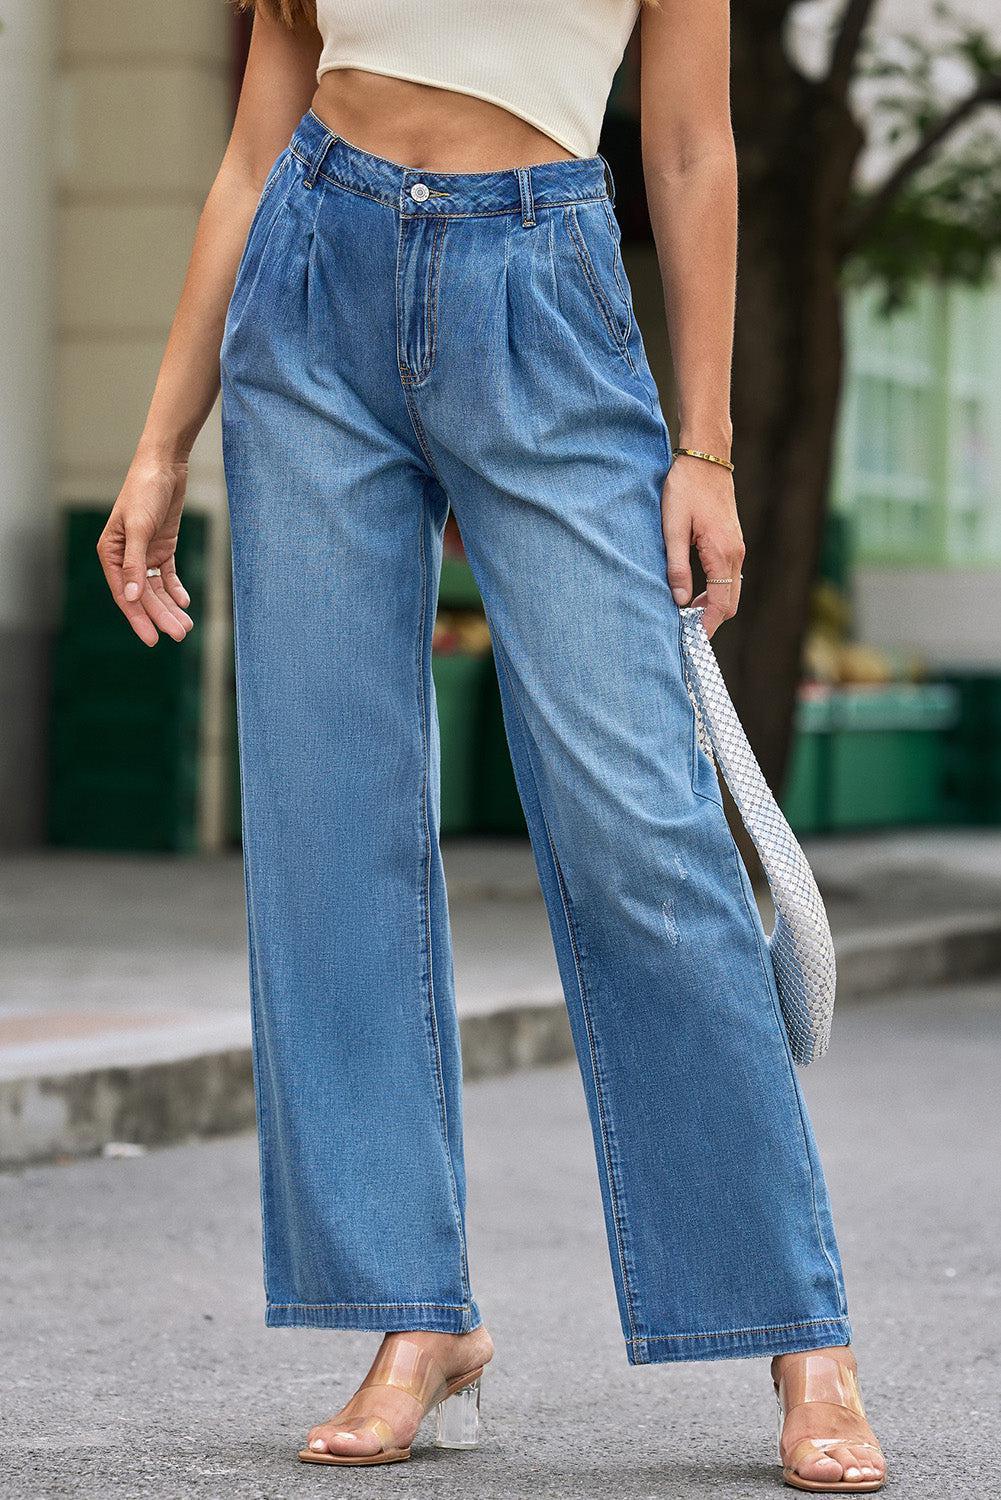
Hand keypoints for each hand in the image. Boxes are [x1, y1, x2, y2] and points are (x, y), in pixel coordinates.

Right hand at [97, 453, 193, 646]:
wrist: (164, 466)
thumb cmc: (145, 491)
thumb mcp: (139, 527)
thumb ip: (134, 563)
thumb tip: (131, 596)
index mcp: (111, 553)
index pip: (125, 594)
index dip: (139, 618)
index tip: (153, 640)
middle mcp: (125, 557)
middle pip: (144, 595)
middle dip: (161, 616)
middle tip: (180, 634)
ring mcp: (144, 553)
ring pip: (156, 589)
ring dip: (170, 607)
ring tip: (186, 626)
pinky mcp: (161, 547)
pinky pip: (167, 575)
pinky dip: (175, 590)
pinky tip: (184, 602)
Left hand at [661, 454, 743, 638]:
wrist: (706, 458)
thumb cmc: (686, 489)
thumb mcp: (672, 528)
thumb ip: (677, 566)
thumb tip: (679, 600)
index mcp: (723, 553)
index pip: (719, 604)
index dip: (705, 626)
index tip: (690, 641)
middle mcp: (736, 554)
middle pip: (729, 603)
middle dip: (709, 620)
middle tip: (684, 631)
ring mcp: (737, 547)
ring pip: (730, 590)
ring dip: (711, 605)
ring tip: (685, 614)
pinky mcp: (732, 541)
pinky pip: (728, 576)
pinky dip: (715, 590)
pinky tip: (693, 591)